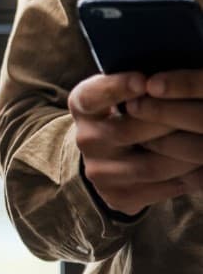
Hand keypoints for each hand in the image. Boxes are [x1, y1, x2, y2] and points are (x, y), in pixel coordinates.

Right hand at [70, 73, 195, 215]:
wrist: (111, 155)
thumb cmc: (129, 111)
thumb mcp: (123, 91)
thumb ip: (140, 84)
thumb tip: (168, 78)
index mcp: (83, 106)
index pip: (94, 96)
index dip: (117, 88)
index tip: (143, 81)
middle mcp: (86, 139)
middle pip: (128, 131)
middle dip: (167, 120)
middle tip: (197, 110)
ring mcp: (99, 171)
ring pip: (150, 165)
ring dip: (186, 153)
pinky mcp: (117, 195)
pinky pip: (160, 189)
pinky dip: (188, 177)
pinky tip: (202, 164)